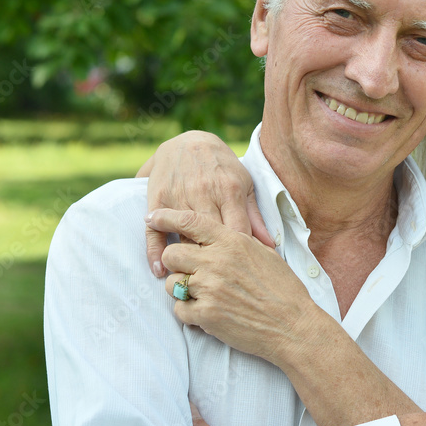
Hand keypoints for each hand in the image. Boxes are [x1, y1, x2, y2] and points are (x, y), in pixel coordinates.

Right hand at [137, 130, 273, 277]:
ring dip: (187, 260)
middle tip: (219, 284)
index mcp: (229, 191)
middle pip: (209, 238)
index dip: (240, 256)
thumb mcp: (244, 185)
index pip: (237, 231)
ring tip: (192, 283)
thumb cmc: (222, 168)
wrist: (189, 141)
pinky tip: (159, 271)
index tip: (243, 275)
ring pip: (183, 236)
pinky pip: (154, 229)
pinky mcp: (157, 198)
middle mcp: (204, 193)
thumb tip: (271, 246)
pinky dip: (155, 251)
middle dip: (214, 262)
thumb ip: (255, 217)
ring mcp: (179, 196)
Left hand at [148, 209, 321, 364]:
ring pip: (171, 283)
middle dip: (174, 262)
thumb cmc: (284, 289)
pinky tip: (207, 313)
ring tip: (201, 296)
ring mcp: (209, 288)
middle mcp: (217, 261)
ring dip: (181, 290)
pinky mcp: (205, 315)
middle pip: (172, 253)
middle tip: (187, 270)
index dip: (168, 217)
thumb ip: (240, 241)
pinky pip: (179, 309)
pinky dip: (189, 312)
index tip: (153, 217)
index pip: (191, 221)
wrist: (293, 325)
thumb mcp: (265, 254)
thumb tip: (225, 232)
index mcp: (233, 241)